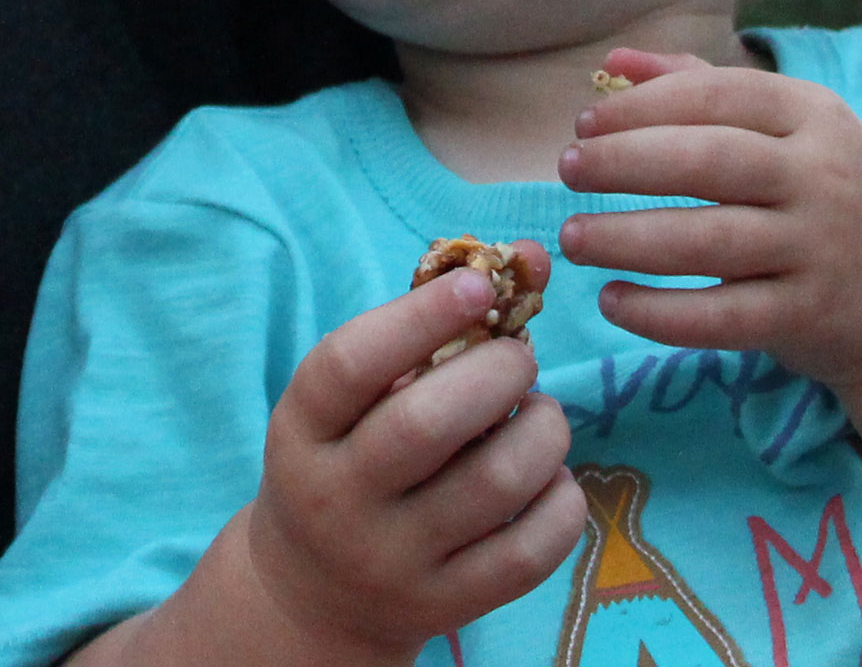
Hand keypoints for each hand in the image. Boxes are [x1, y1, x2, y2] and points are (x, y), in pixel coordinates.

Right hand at [219, 253, 586, 661]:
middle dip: (498, 372)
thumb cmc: (349, 458)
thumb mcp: (355, 397)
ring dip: (542, 429)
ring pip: (495, 483)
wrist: (316, 592)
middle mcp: (338, 500)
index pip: (349, 364)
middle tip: (519, 358)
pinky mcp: (448, 605)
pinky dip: (561, 500)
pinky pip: (530, 550)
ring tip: (537, 415)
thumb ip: (431, 323)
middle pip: (426, 424)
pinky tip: (549, 479)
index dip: (420, 315)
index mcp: (301, 432)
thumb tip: (533, 256)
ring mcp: (393, 561)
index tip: (478, 285)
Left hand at [554, 48, 861, 396]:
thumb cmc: (820, 197)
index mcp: (815, 116)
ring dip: (628, 238)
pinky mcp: (806, 316)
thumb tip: (610, 64)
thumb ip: (699, 88)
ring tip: (572, 237)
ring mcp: (819, 250)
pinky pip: (721, 316)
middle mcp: (822, 177)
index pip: (718, 95)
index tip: (583, 124)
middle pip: (709, 161)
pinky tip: (611, 300)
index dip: (642, 106)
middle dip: (625, 162)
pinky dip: (659, 312)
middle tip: (565, 169)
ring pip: (709, 241)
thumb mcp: (785, 131)